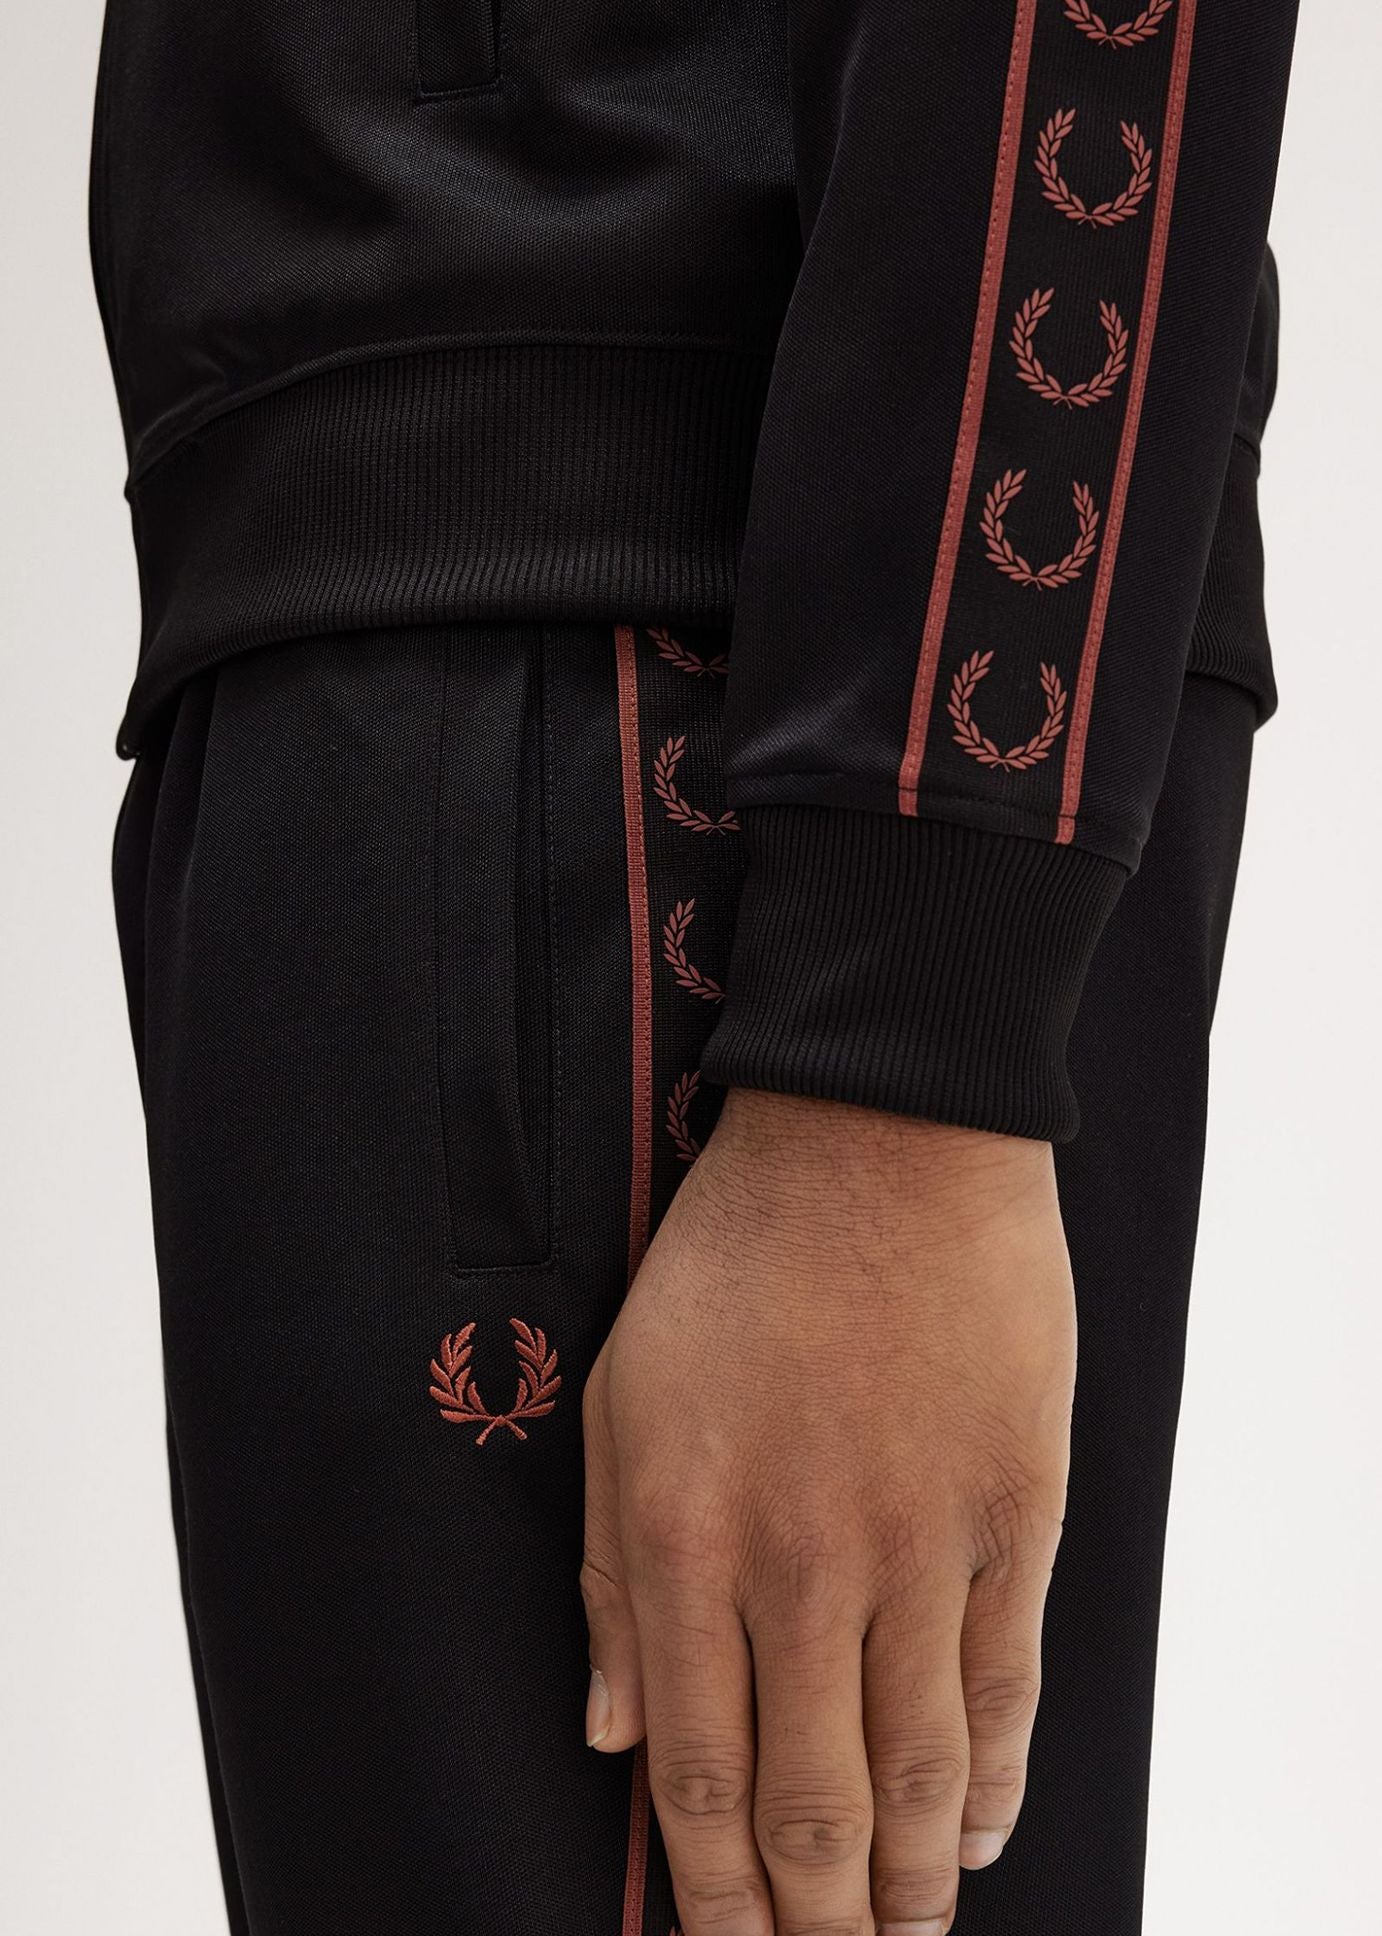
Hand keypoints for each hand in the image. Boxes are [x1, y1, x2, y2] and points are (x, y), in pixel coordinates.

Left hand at [581, 1088, 1074, 1935]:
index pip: (698, 1773)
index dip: (716, 1889)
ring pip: (921, 1768)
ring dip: (914, 1878)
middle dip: (815, 1917)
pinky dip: (998, 1778)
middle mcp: (803, 1567)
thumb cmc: (734, 1261)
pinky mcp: (1016, 1513)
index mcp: (688, 1541)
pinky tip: (986, 1832)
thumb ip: (612, 1572)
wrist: (884, 1141)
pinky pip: (1008, 1683)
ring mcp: (921, 1546)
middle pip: (815, 1802)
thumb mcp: (621, 1398)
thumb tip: (609, 1731)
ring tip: (904, 1935)